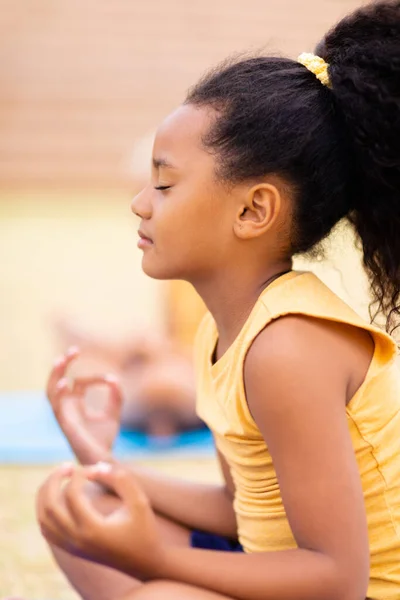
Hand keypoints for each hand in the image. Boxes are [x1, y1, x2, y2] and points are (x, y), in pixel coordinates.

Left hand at [36, 462, 164, 577]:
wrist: (144, 562)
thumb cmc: (144, 529)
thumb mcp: (140, 502)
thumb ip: (121, 480)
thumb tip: (98, 466)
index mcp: (93, 529)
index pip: (72, 495)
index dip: (81, 474)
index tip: (96, 469)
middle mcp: (76, 540)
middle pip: (49, 506)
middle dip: (53, 480)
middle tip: (67, 466)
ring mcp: (71, 546)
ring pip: (43, 518)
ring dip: (46, 493)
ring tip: (60, 476)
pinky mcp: (71, 548)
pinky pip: (47, 528)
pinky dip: (46, 508)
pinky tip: (59, 494)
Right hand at [46, 348, 122, 463]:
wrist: (103, 457)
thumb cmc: (105, 438)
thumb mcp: (114, 412)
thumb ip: (116, 395)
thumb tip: (114, 378)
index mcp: (76, 404)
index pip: (79, 382)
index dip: (95, 377)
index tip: (110, 379)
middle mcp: (67, 407)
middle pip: (58, 381)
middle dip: (63, 365)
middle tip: (74, 350)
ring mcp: (64, 415)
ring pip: (51, 391)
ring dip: (55, 375)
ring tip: (61, 360)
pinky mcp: (65, 424)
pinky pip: (56, 407)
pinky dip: (59, 394)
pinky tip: (65, 383)